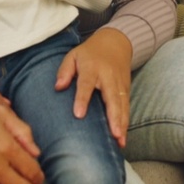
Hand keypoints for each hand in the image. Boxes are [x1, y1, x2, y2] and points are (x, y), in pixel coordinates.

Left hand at [54, 28, 131, 147]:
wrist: (115, 42)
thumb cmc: (89, 53)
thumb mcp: (73, 55)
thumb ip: (64, 70)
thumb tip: (58, 87)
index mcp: (92, 68)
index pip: (86, 84)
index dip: (82, 99)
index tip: (78, 115)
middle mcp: (108, 77)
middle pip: (112, 98)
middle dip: (113, 117)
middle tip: (113, 134)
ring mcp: (120, 84)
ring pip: (122, 105)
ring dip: (122, 124)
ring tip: (120, 142)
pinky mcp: (126, 90)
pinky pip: (126, 108)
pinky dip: (125, 123)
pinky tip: (122, 139)